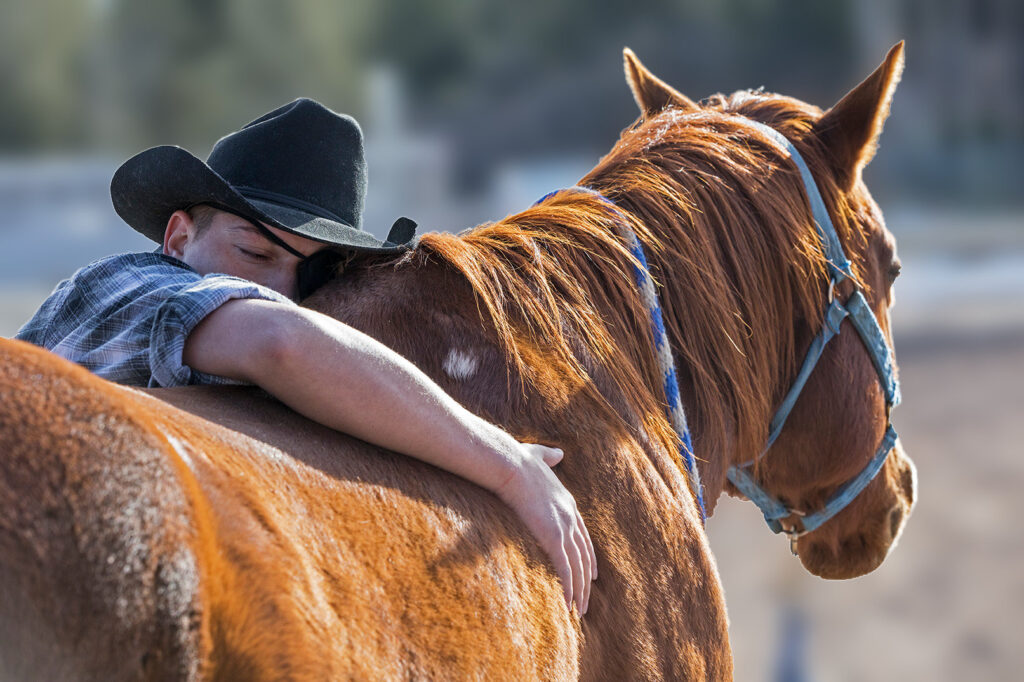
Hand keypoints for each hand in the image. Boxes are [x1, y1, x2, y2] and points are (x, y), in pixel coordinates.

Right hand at [493, 443, 596, 614]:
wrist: (510, 463)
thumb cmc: (518, 460)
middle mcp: (571, 516)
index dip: (589, 557)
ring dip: (579, 592)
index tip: (593, 574)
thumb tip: (559, 453)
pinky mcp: (553, 536)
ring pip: (578, 567)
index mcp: (568, 502)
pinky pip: (565, 568)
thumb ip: (550, 457)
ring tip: (579, 610)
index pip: (585, 536)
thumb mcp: (539, 456)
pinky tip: (569, 604)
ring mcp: (564, 526)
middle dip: (586, 581)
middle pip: (584, 555)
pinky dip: (569, 588)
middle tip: (586, 601)